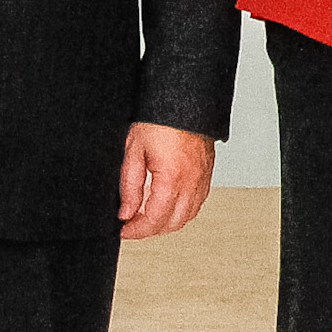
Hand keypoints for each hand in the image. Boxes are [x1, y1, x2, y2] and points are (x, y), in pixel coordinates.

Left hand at [119, 123, 213, 239]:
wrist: (184, 100)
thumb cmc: (159, 119)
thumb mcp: (134, 151)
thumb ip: (130, 186)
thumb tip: (126, 212)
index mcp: (172, 178)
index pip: (154, 219)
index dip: (137, 231)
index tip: (124, 231)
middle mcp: (191, 182)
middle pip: (173, 224)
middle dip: (151, 230)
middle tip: (133, 225)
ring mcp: (202, 178)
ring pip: (188, 216)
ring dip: (167, 222)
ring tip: (148, 217)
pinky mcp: (207, 173)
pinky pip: (197, 203)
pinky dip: (182, 211)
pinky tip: (168, 205)